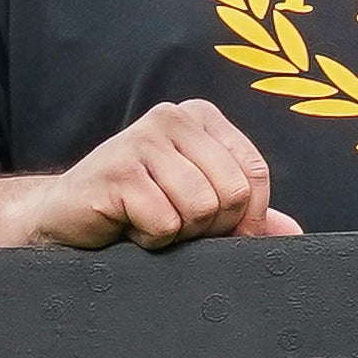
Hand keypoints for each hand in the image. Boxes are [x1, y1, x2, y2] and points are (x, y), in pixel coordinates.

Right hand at [24, 98, 299, 249]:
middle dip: (209, 227)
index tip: (213, 228)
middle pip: (232, 192)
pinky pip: (165, 223)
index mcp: (200, 118)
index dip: (243, 217)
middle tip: (173, 223)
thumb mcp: (198, 205)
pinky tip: (126, 225)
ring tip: (147, 220)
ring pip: (201, 209)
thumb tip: (293, 233)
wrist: (63, 220)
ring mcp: (141, 140)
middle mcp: (171, 117)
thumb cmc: (135, 210)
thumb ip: (245, 214)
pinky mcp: (116, 170)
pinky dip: (150, 239)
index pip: (254, 173)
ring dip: (177, 233)